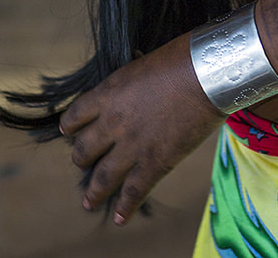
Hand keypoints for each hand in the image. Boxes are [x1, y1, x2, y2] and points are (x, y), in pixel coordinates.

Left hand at [58, 31, 223, 224]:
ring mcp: (132, 146)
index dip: (71, 126)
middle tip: (84, 162)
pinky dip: (125, 208)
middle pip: (83, 150)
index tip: (70, 132)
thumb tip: (134, 68)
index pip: (75, 116)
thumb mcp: (145, 62)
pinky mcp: (154, 164)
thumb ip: (133, 79)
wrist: (206, 74)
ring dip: (93, 192)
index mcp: (108, 93)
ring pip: (101, 178)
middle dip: (81, 158)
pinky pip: (133, 192)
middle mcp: (112, 123)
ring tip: (89, 202)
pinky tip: (120, 218)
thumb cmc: (181, 59)